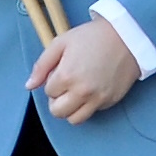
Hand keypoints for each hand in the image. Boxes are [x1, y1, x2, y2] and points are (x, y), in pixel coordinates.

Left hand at [28, 16, 142, 123]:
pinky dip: (88, 106)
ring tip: (76, 92)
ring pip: (75, 119)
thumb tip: (29, 85)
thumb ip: (41, 66)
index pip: (48, 92)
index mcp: (66, 76)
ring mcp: (98, 98)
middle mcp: (82, 91)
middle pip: (58, 112)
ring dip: (71, 109)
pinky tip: (92, 89)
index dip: (52, 82)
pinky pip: (93, 113)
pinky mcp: (111, 101)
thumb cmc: (92, 37)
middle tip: (65, 86)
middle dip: (57, 100)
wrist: (126, 36)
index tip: (61, 71)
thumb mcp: (61, 43)